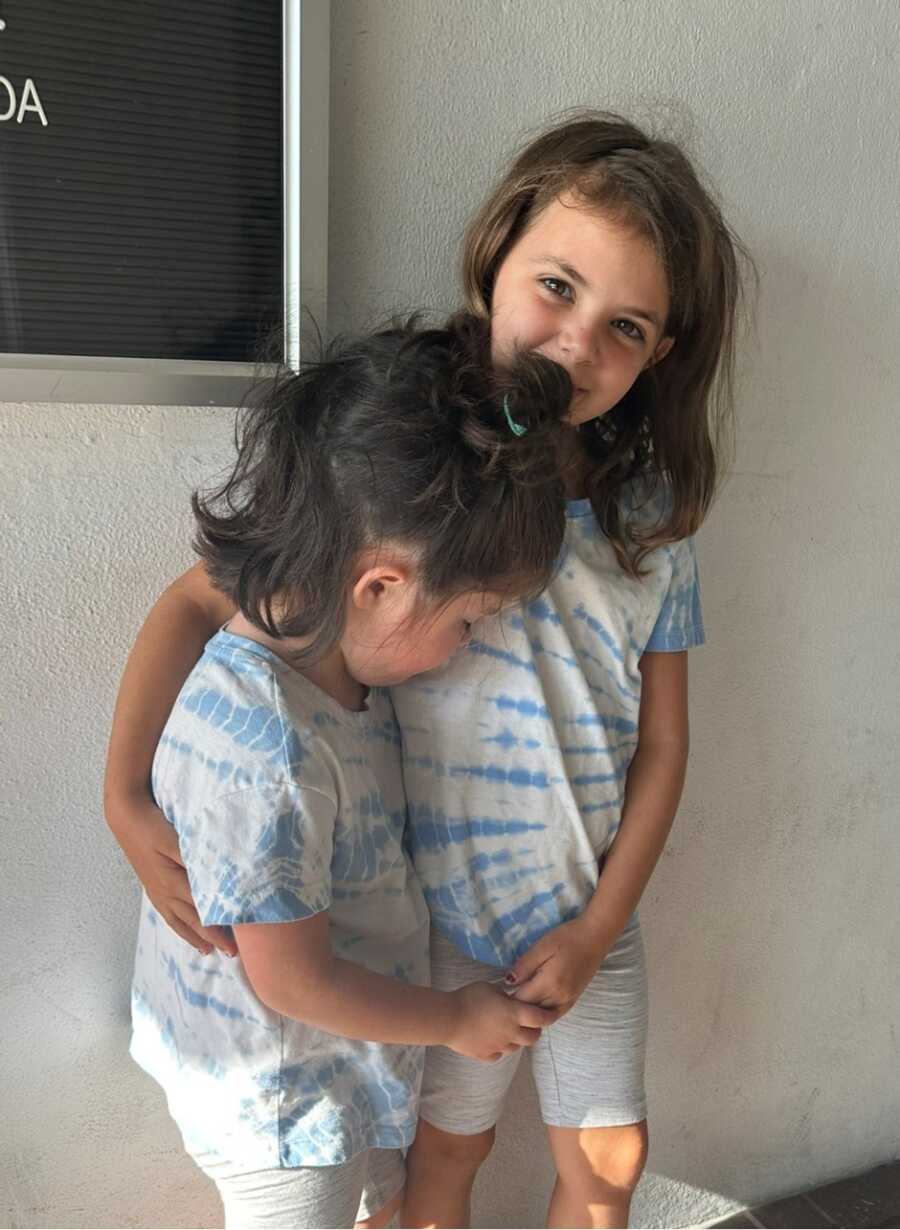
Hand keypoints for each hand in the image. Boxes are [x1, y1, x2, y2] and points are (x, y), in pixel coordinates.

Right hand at [106, 792, 237, 956]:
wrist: (126, 817)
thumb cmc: (153, 826)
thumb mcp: (176, 841)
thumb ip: (196, 860)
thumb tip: (217, 877)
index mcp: (173, 883)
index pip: (203, 911)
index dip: (220, 928)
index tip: (238, 941)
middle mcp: (165, 893)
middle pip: (193, 921)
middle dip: (212, 938)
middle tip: (231, 954)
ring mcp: (156, 891)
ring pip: (179, 921)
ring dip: (194, 936)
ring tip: (208, 951)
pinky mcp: (151, 886)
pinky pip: (167, 913)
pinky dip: (179, 926)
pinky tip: (183, 928)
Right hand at [446, 981, 558, 1061]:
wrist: (448, 1019)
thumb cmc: (469, 998)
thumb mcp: (490, 987)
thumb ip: (504, 995)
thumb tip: (509, 999)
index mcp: (515, 1014)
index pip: (541, 1018)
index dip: (549, 1016)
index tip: (553, 1013)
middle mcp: (511, 1033)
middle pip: (532, 1038)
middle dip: (535, 1031)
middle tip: (530, 1024)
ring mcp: (499, 1046)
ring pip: (516, 1048)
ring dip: (516, 1040)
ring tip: (508, 1030)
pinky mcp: (485, 1055)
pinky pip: (497, 1054)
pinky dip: (498, 1048)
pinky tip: (491, 1040)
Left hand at [506, 917, 609, 1015]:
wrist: (596, 937)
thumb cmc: (567, 937)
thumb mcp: (542, 946)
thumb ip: (525, 965)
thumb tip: (508, 982)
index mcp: (550, 983)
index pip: (522, 1000)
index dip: (508, 999)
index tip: (499, 994)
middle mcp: (560, 997)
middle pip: (532, 1011)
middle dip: (518, 1008)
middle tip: (506, 999)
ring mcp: (569, 1000)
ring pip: (544, 1016)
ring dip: (531, 1012)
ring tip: (520, 1002)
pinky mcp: (575, 998)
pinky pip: (557, 1014)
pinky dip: (545, 1012)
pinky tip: (537, 1005)